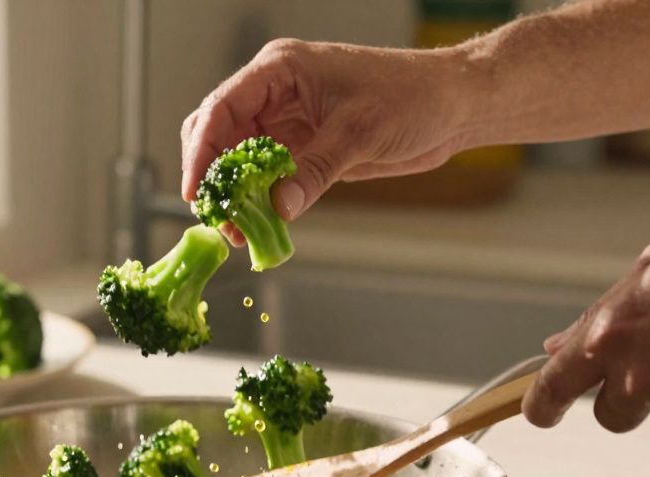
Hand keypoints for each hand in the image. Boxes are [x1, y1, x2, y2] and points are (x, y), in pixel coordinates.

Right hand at [180, 39, 476, 241]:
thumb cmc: (412, 97)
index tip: (198, 192)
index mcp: (280, 70)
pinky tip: (259, 226)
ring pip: (236, 161)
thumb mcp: (359, 133)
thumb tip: (277, 209)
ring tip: (237, 232)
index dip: (201, 152)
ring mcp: (285, 121)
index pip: (220, 108)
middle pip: (216, 134)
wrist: (451, 106)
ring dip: (233, 196)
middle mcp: (274, 93)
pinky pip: (264, 178)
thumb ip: (314, 171)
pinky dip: (258, 203)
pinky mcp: (300, 148)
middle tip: (217, 219)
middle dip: (212, 178)